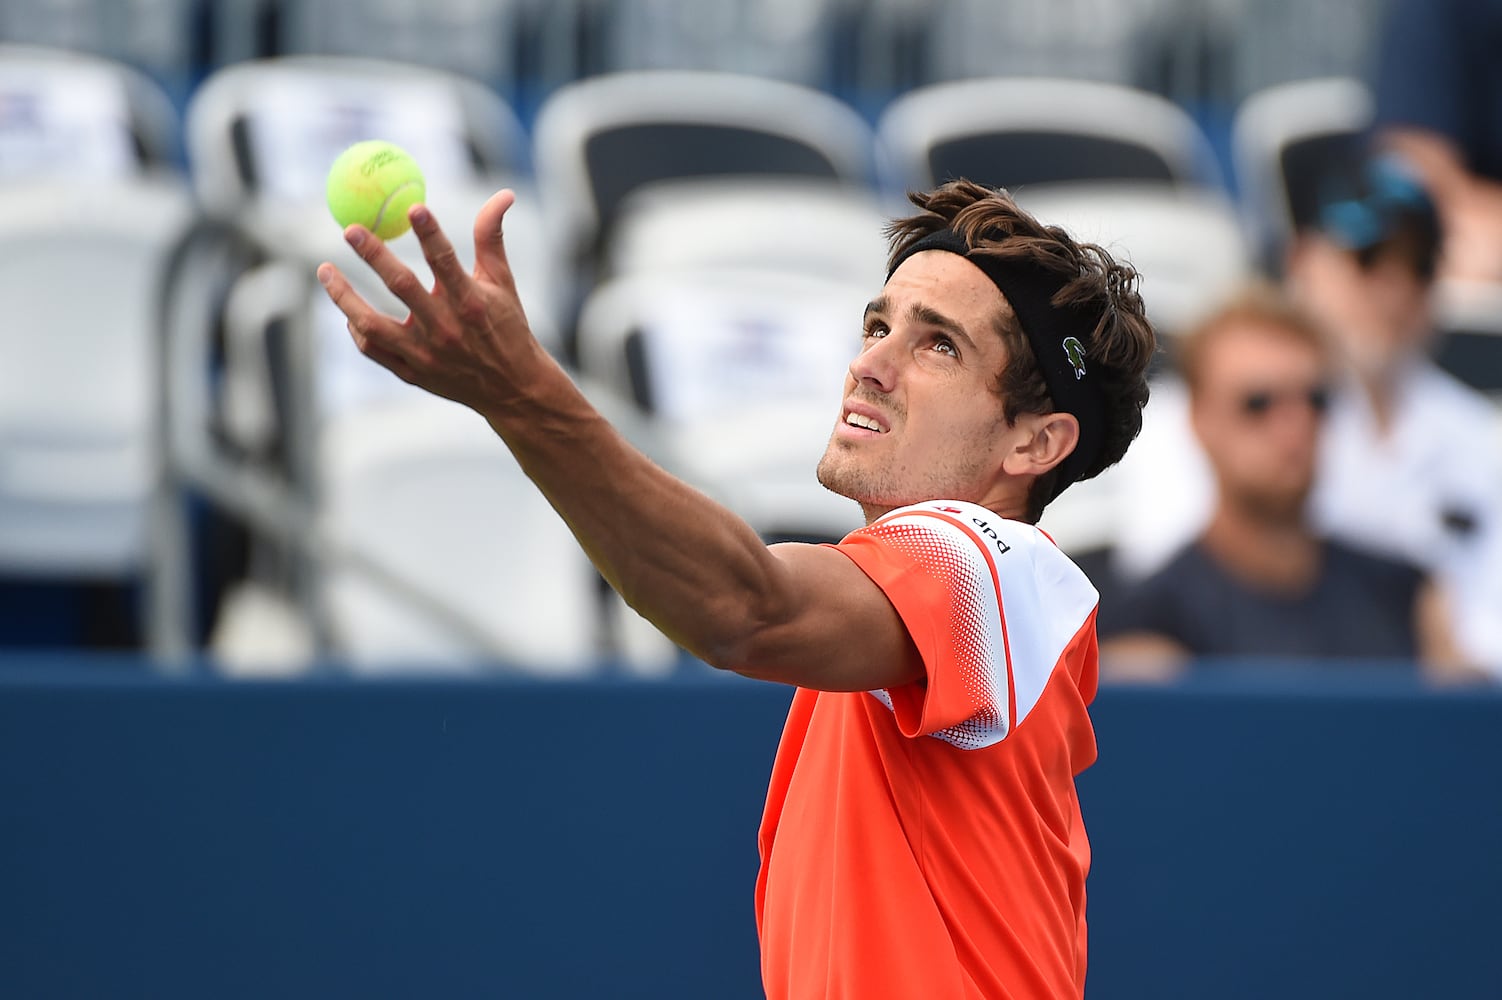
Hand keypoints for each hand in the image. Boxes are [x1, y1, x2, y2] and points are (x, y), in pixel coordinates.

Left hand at [316, 189, 547, 417]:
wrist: (512, 388)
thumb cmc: (507, 327)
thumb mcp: (503, 282)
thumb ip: (491, 237)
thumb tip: (502, 194)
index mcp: (471, 303)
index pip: (446, 261)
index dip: (430, 233)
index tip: (412, 206)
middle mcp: (446, 329)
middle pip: (402, 286)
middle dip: (374, 254)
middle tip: (350, 229)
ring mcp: (426, 354)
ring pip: (373, 323)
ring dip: (344, 296)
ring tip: (324, 270)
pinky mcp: (413, 373)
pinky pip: (374, 349)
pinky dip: (357, 330)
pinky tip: (348, 312)